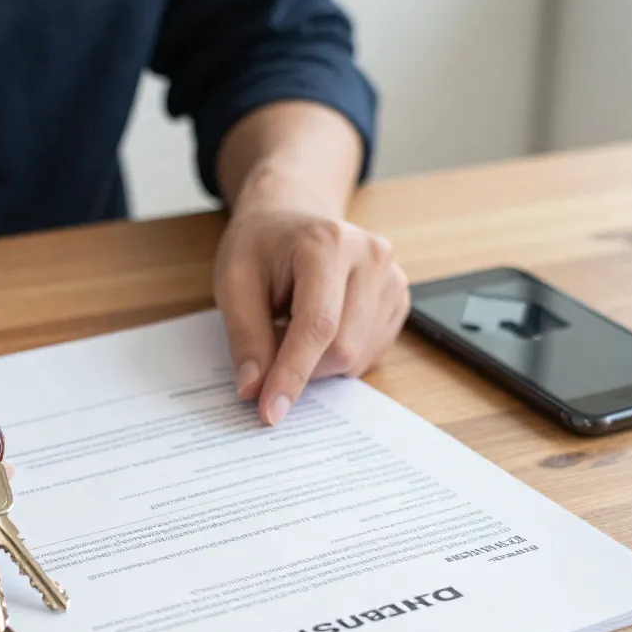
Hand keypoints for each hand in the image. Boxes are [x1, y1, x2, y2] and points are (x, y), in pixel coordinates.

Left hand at [214, 203, 408, 424]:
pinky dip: (336, 356)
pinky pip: (369, 353)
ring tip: (291, 325)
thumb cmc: (259, 247)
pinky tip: (318, 328)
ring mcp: (391, 277)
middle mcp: (371, 256)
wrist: (288, 219)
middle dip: (301, 368)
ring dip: (317, 363)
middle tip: (268, 351)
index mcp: (328, 243)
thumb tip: (253, 388)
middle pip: (343, 348)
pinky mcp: (397, 298)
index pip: (317, 326)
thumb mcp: (234, 284)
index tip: (270, 412)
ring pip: (358, 357)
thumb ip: (245, 337)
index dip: (292, 374)